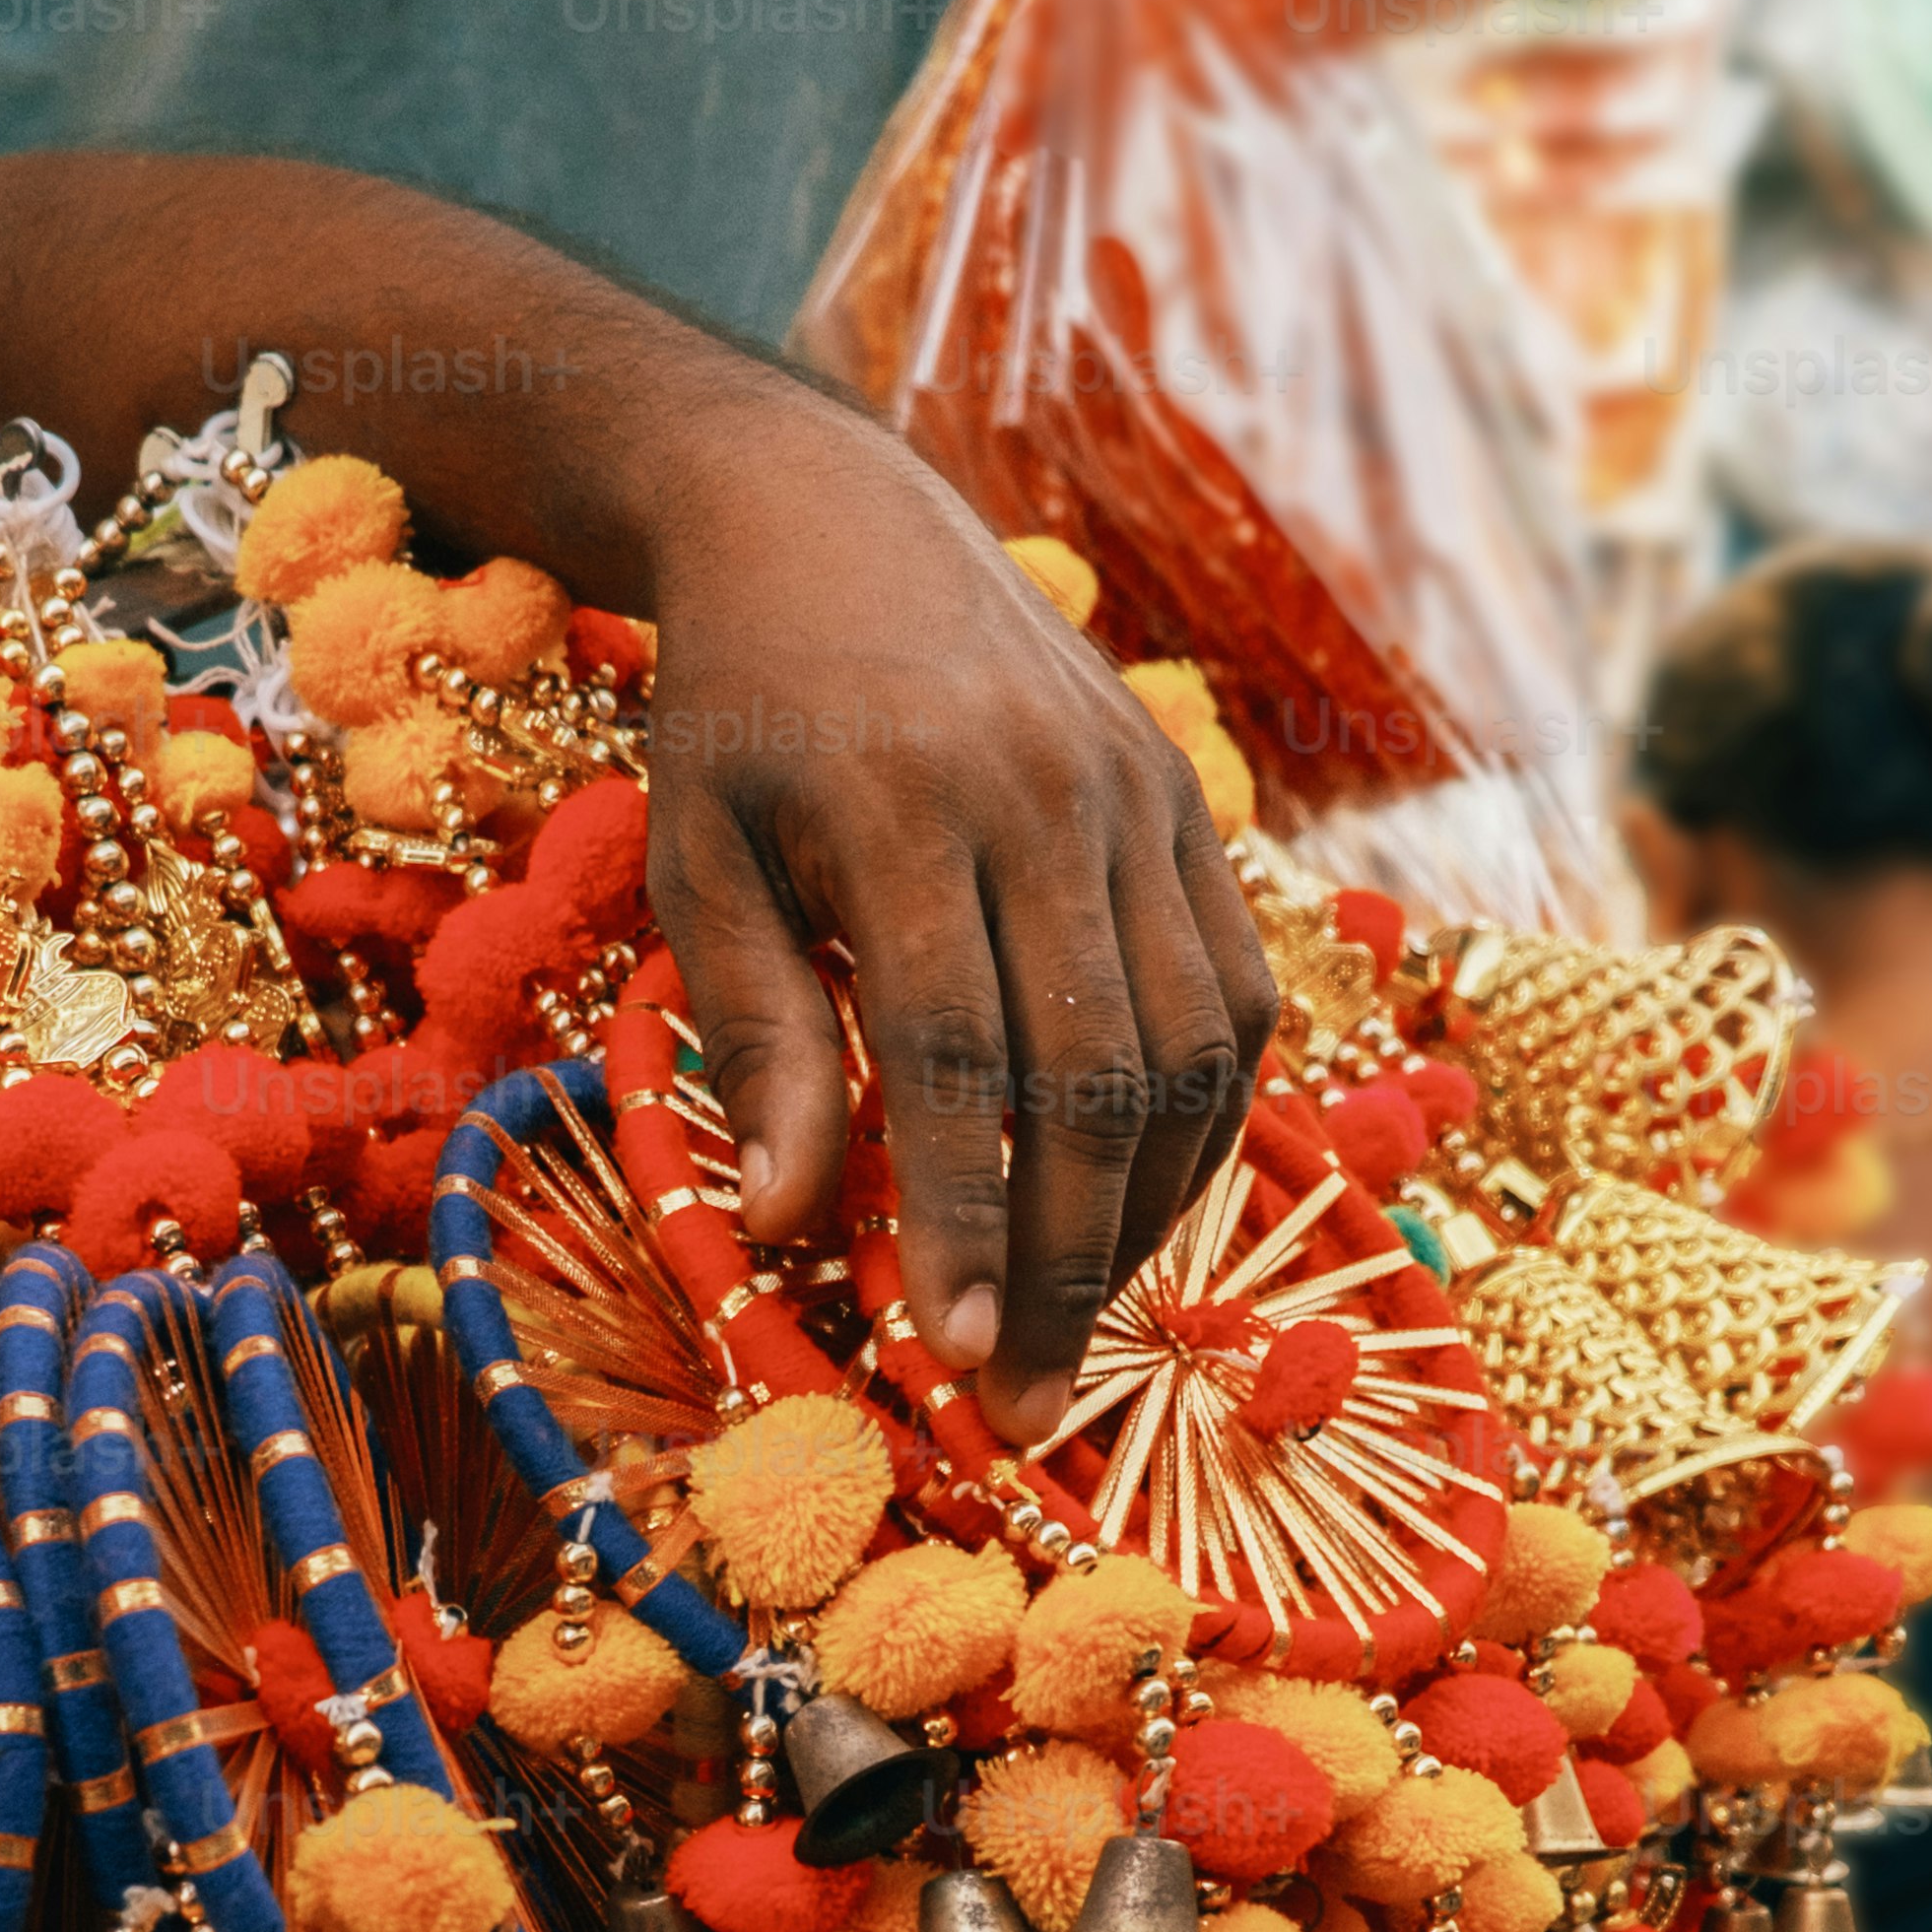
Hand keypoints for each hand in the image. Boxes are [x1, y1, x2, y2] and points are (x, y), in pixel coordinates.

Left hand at [639, 401, 1276, 1448]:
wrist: (838, 520)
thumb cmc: (742, 716)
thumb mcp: (699, 859)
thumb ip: (754, 1034)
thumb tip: (783, 1223)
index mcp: (905, 804)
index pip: (956, 1054)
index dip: (960, 1217)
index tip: (947, 1357)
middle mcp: (1050, 796)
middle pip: (1089, 1077)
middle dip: (1059, 1266)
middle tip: (1019, 1411)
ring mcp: (1143, 798)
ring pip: (1187, 1054)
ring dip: (1140, 1221)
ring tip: (1068, 1335)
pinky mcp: (1191, 809)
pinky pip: (1232, 1001)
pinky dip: (1196, 1131)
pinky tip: (1132, 1218)